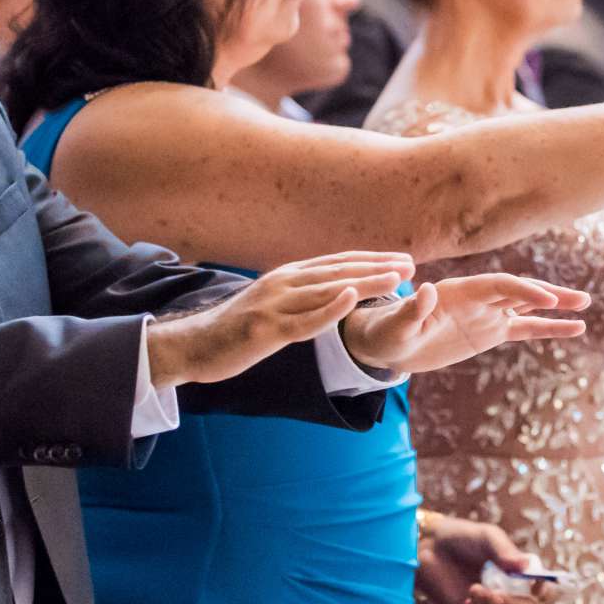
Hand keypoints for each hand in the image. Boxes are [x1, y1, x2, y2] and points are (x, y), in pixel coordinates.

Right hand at [145, 251, 413, 386]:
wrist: (192, 345)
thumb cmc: (235, 330)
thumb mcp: (272, 305)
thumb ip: (300, 296)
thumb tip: (331, 291)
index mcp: (286, 277)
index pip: (337, 263)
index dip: (372, 260)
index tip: (402, 258)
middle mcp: (282, 283)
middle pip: (339, 271)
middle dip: (377, 267)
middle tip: (411, 264)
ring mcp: (273, 306)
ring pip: (328, 290)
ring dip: (365, 282)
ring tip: (395, 278)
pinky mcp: (265, 331)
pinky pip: (304, 320)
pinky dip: (330, 309)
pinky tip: (353, 300)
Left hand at [340, 273, 590, 376]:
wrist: (390, 344)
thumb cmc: (389, 332)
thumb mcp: (396, 324)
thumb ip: (412, 309)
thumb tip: (425, 291)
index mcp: (459, 291)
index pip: (499, 286)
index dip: (523, 290)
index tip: (547, 300)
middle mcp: (478, 298)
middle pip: (520, 290)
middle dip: (548, 294)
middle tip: (578, 299)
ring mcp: (488, 314)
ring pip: (528, 306)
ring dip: (556, 306)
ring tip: (585, 306)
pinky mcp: (491, 332)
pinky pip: (525, 329)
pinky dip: (548, 329)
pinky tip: (574, 329)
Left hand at [417, 511, 550, 603]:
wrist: (428, 547)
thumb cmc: (461, 538)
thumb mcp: (486, 538)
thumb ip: (505, 552)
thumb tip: (526, 567)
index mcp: (518, 572)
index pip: (541, 588)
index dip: (544, 590)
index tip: (538, 588)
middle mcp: (508, 591)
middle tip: (496, 594)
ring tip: (474, 588)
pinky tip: (466, 601)